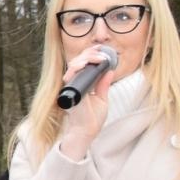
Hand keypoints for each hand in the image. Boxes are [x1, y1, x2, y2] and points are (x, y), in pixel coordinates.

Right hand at [59, 44, 119, 159]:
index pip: (83, 64)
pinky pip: (71, 75)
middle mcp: (74, 83)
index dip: (90, 54)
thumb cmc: (92, 118)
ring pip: (74, 65)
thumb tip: (109, 71)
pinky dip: (78, 67)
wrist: (86, 131)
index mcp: (81, 84)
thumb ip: (103, 84)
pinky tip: (88, 63)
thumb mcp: (102, 98)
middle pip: (78, 61)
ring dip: (86, 58)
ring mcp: (71, 86)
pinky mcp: (70, 91)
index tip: (100, 49)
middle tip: (102, 53)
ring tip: (99, 58)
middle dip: (90, 53)